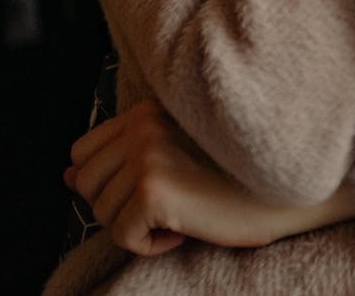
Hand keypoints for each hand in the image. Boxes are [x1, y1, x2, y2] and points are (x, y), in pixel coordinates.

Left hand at [64, 101, 354, 254]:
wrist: (289, 188)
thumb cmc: (241, 174)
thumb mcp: (177, 154)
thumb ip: (122, 155)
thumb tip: (65, 176)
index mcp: (148, 109)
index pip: (83, 151)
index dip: (110, 180)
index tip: (153, 188)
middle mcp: (143, 124)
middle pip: (83, 183)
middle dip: (119, 204)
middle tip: (168, 204)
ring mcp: (146, 154)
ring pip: (100, 211)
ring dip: (138, 225)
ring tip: (181, 213)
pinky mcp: (153, 188)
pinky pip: (122, 235)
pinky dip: (151, 245)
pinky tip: (186, 229)